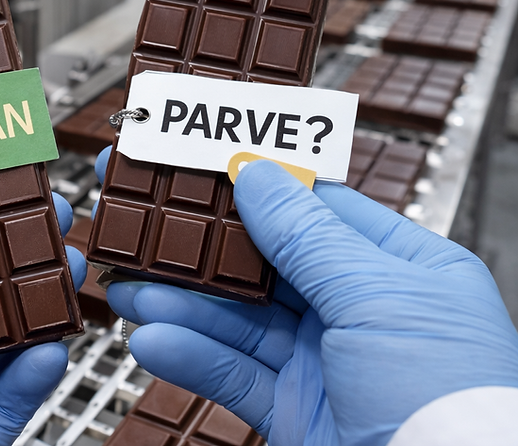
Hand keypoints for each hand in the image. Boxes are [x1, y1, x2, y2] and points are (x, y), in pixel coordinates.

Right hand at [95, 149, 517, 445]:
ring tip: (127, 285)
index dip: (253, 184)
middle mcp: (360, 311)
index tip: (197, 164)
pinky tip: (154, 340)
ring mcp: (324, 363)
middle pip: (263, 263)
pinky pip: (230, 373)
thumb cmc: (450, 405)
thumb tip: (255, 173)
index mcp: (401, 269)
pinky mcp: (293, 411)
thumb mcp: (376, 298)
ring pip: (237, 319)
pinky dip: (189, 355)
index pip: (316, 207)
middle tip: (144, 220)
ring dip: (180, 302)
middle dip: (200, 246)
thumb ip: (306, 235)